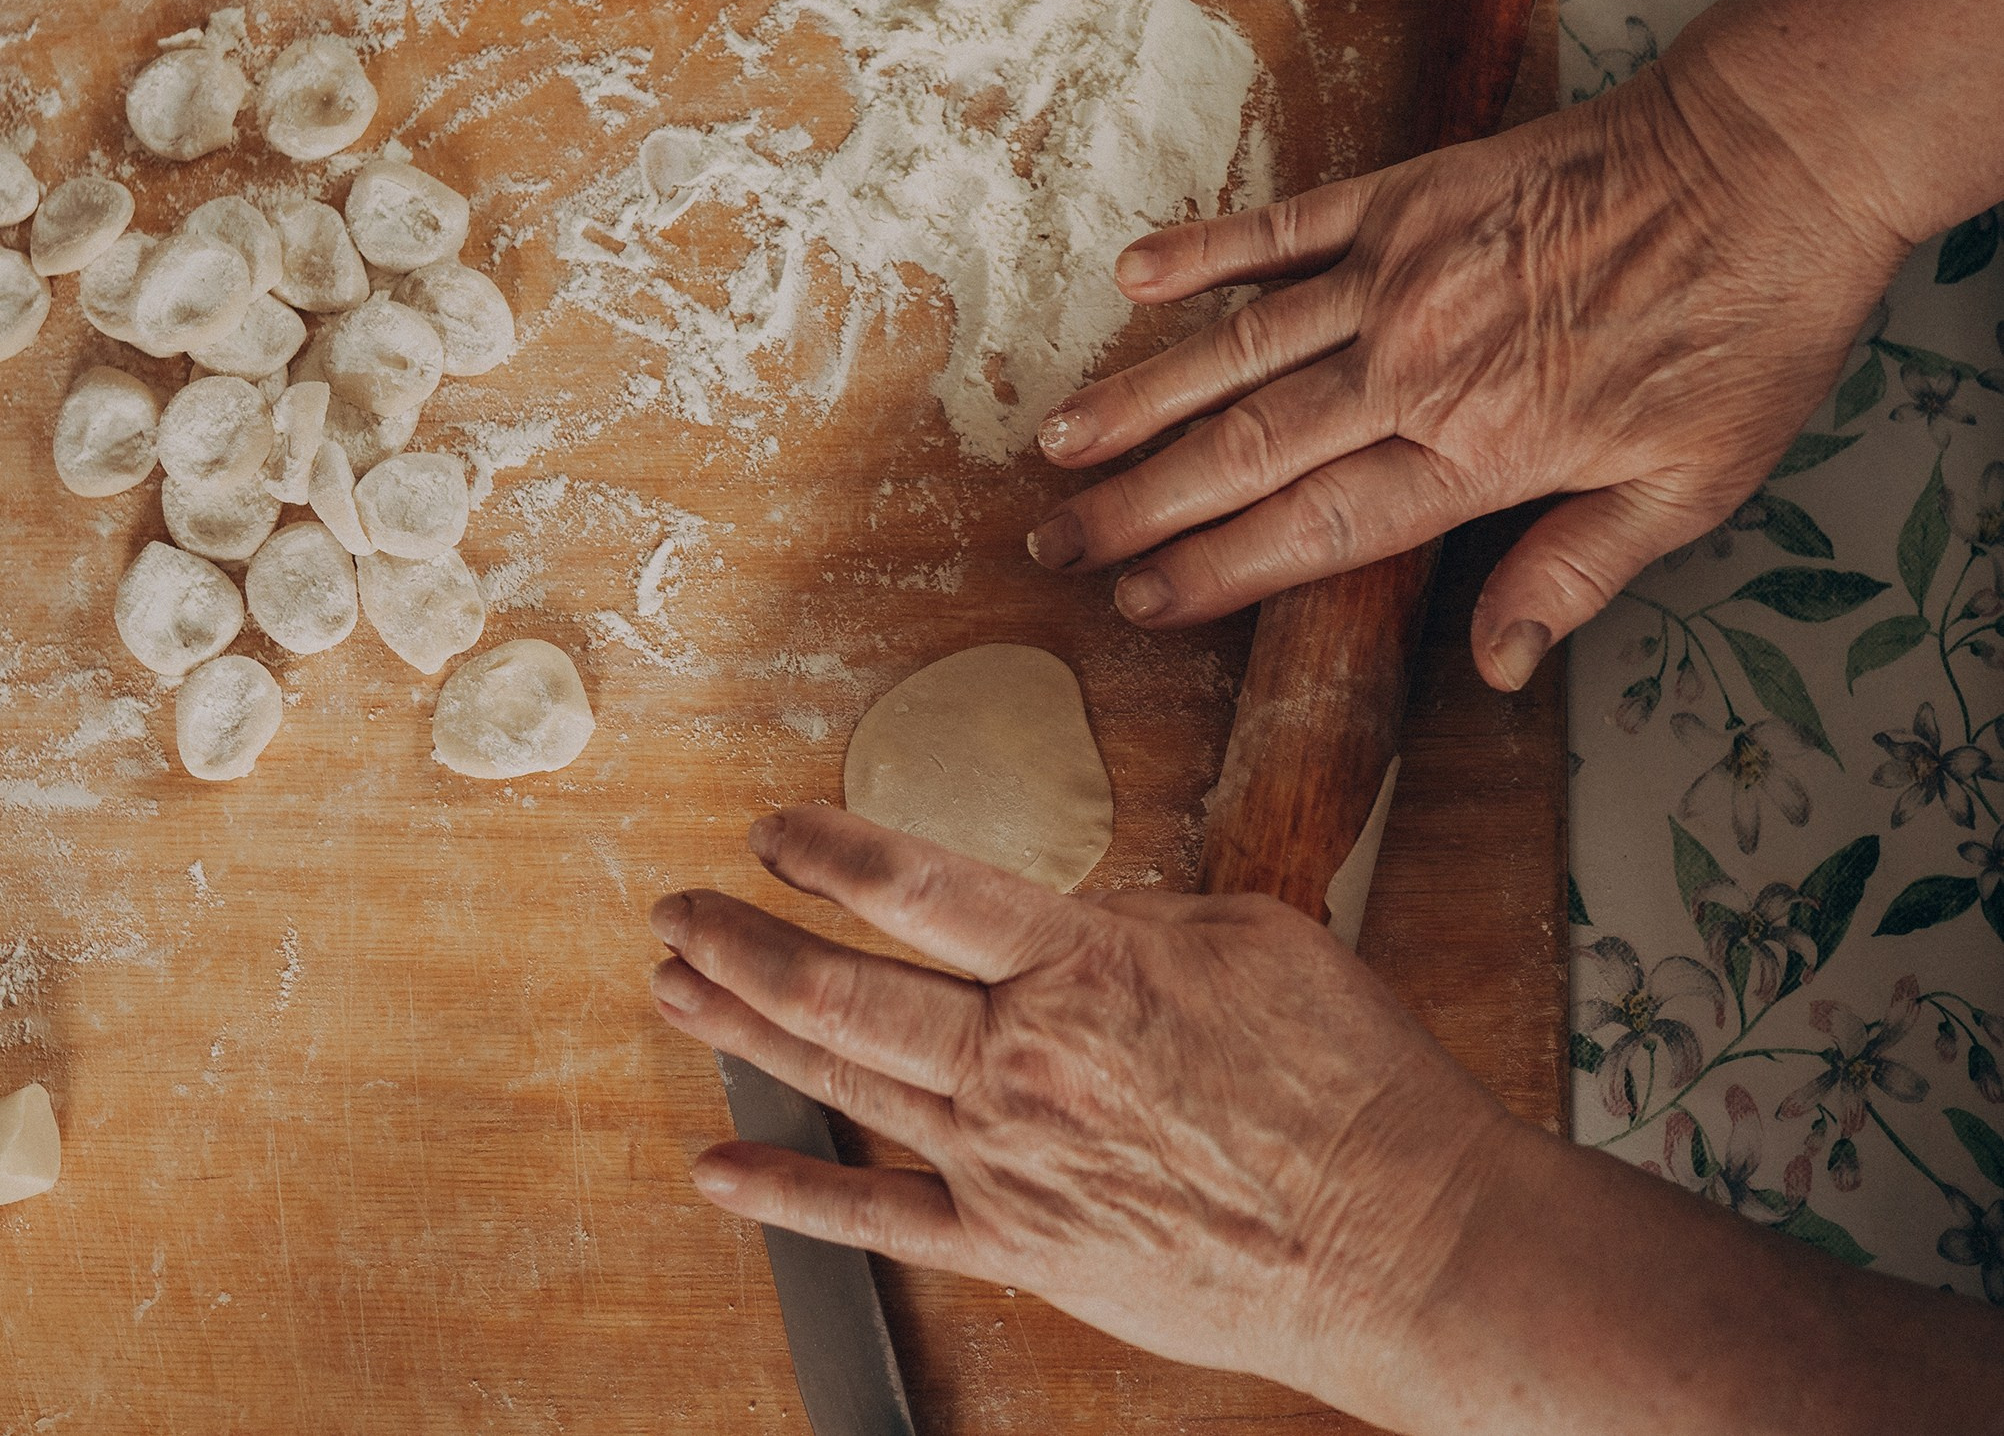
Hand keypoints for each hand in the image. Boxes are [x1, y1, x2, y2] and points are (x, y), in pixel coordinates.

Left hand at [646, 805, 1515, 1416]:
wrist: (1406, 1243)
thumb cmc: (1352, 1087)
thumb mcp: (1255, 936)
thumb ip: (1138, 917)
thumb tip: (1069, 917)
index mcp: (1080, 965)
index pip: (915, 886)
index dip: (827, 850)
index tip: (775, 830)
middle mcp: (1021, 1061)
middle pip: (840, 990)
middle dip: (740, 941)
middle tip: (678, 908)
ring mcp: (1009, 1161)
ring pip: (842, 1082)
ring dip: (742, 1029)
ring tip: (670, 988)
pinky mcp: (1021, 1247)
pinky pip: (880, 1219)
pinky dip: (790, 1194)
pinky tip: (719, 1168)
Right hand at [1022, 58, 1907, 691]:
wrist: (1774, 157)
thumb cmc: (1746, 325)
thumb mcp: (1691, 481)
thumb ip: (1575, 572)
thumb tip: (1497, 667)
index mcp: (1481, 450)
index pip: (1315, 528)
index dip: (1216, 571)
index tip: (1138, 602)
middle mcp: (1418, 367)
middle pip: (1247, 451)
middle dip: (1139, 506)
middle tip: (1056, 544)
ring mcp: (1402, 273)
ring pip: (1239, 350)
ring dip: (1140, 400)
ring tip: (1057, 442)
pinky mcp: (1406, 194)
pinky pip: (1282, 226)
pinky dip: (1205, 249)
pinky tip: (1134, 276)